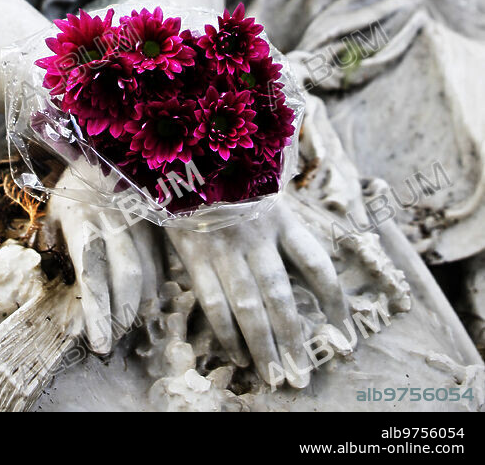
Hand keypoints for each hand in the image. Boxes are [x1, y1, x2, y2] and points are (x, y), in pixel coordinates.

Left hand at [42, 164, 158, 353]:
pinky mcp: (156, 217)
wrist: (106, 146)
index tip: (99, 344)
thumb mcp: (54, 212)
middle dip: (122, 315)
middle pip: (127, 278)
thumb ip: (52, 243)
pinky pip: (162, 259)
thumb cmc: (73, 186)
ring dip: (139, 303)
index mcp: (83, 222)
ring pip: (149, 270)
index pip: (92, 276)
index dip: (97, 314)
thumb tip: (54, 280)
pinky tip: (147, 297)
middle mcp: (114, 222)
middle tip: (112, 338)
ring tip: (127, 321)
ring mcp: (139, 219)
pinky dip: (156, 283)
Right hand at [168, 192, 348, 387]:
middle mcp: (256, 235)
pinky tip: (239, 356)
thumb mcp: (260, 188)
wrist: (183, 152)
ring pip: (249, 305)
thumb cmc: (225, 173)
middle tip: (302, 376)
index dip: (334, 300)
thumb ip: (278, 222)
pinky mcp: (195, 253)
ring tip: (275, 376)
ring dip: (264, 345)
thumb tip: (304, 264)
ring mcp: (225, 246)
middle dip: (293, 338)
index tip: (346, 332)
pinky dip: (226, 332)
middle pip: (281, 295)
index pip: (316, 264)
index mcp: (280, 217)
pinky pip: (213, 300)